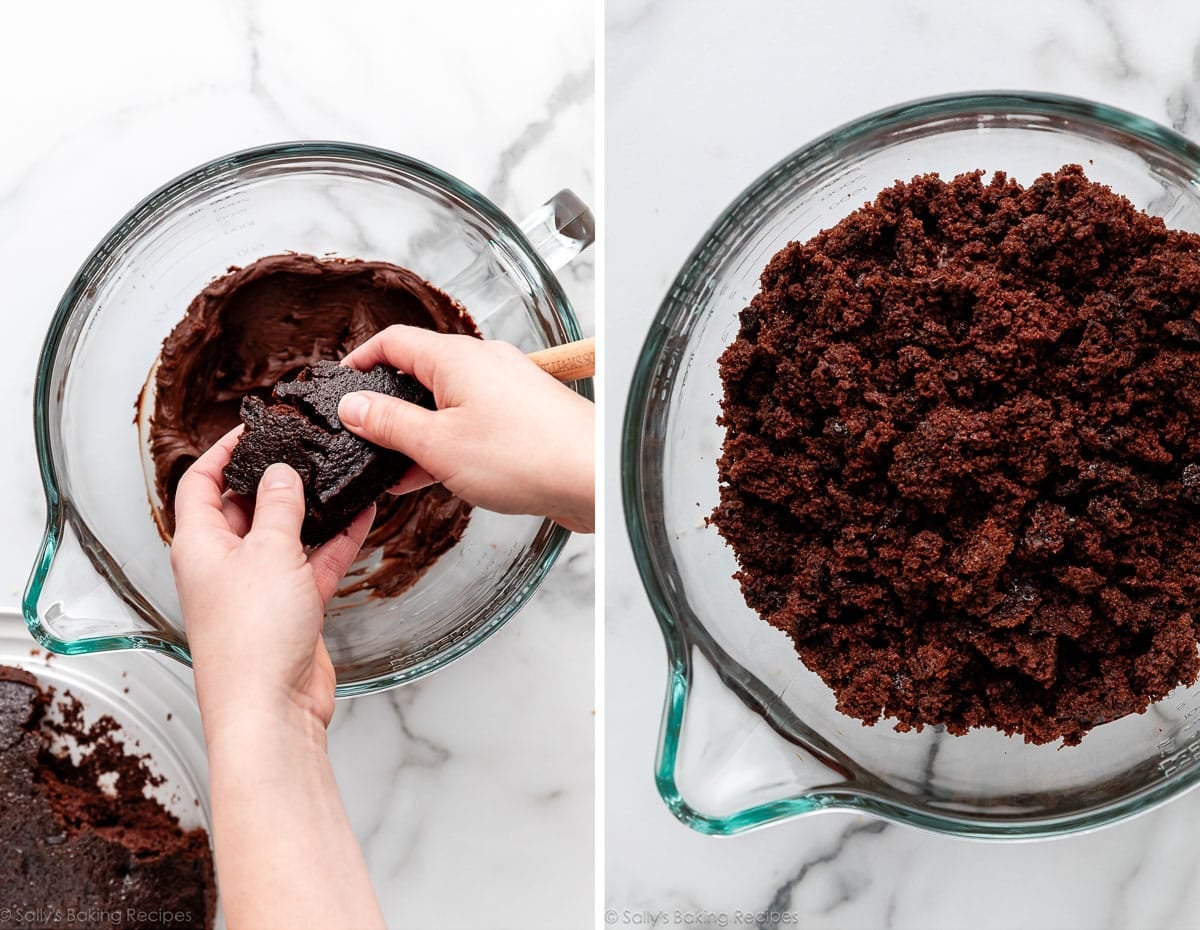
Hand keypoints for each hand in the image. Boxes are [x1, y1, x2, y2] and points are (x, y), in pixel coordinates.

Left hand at [170, 428, 373, 738]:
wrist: (272, 709)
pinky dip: (335, 542)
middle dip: (276, 479)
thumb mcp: (268, 552)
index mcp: (199, 546)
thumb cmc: (251, 640)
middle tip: (305, 450)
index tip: (252, 431)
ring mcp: (258, 588)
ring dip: (312, 510)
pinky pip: (313, 563)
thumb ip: (279, 505)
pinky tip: (360, 518)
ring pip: (286, 535)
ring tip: (338, 478)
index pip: (200, 484)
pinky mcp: (290, 609)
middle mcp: (225, 565)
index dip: (222, 453)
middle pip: (245, 506)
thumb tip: (280, 473)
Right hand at [338, 325, 594, 531]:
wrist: (594, 476)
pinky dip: (450, 444)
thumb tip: (353, 406)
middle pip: (422, 373)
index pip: (394, 342)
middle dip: (390, 406)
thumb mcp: (437, 444)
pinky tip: (432, 477)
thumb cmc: (525, 455)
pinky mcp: (524, 418)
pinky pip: (475, 423)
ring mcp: (507, 390)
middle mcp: (484, 365)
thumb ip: (389, 424)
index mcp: (457, 358)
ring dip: (419, 433)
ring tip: (394, 470)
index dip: (362, 361)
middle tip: (363, 436)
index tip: (341, 384)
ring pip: (448, 404)